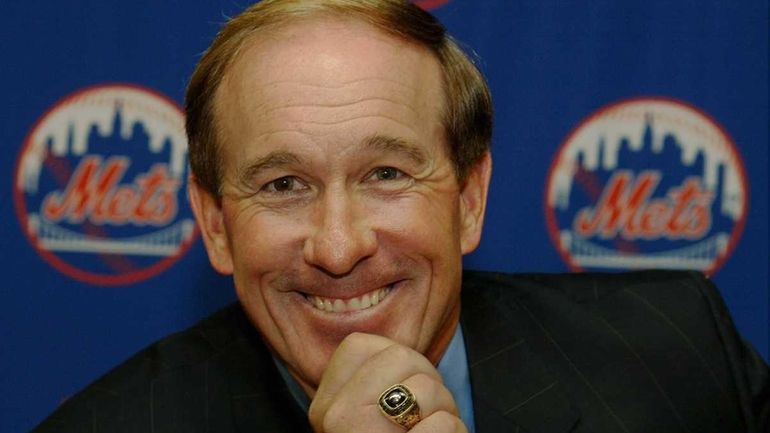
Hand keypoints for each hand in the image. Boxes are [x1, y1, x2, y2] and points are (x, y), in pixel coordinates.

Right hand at [308, 332, 466, 431]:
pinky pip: (444, 424)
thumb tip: (399, 342)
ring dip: (445, 413)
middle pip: (399, 356)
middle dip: (428, 384)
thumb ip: (378, 383)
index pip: (359, 345)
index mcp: (325, 406)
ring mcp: (355, 431)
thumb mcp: (373, 416)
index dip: (399, 362)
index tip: (403, 398)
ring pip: (425, 387)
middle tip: (423, 420)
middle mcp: (331, 416)